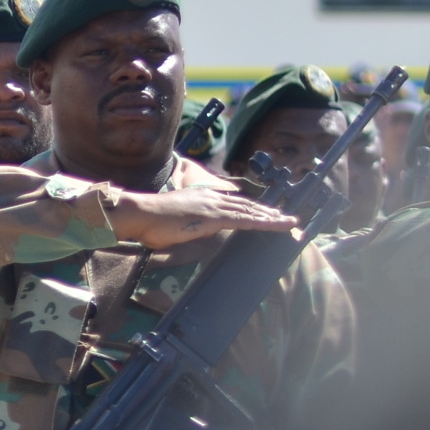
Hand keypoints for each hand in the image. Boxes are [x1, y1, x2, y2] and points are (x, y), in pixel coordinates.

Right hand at [106, 189, 295, 251]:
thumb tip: (198, 230)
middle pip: (246, 205)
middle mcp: (212, 198)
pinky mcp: (214, 217)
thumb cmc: (147, 222)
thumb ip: (190, 224)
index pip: (232, 203)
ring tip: (290, 222)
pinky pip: (246, 220)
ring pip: (251, 211)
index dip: (250, 208)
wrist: (139, 213)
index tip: (264, 212)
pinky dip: (266, 222)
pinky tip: (279, 225)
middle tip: (285, 218)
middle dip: (267, 211)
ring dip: (272, 217)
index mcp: (202, 198)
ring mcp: (214, 206)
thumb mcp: (173, 223)